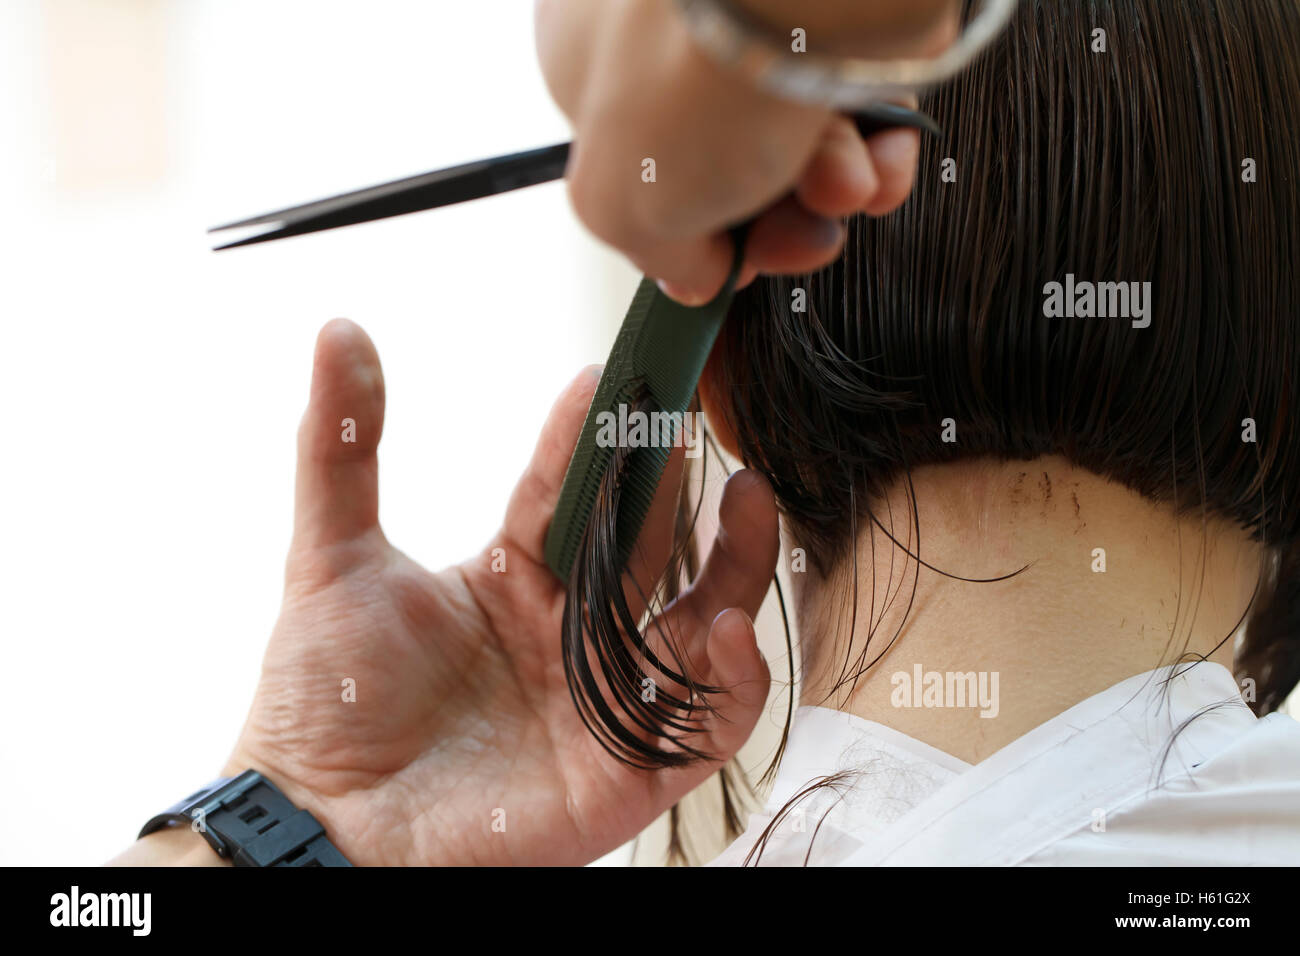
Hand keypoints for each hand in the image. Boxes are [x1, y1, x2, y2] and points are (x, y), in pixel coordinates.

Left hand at [216, 319, 778, 865]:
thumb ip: (340, 447)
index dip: (593, 440)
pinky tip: (732, 622)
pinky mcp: (629, 770)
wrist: (323, 829)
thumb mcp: (330, 558)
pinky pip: (707, 722)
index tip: (610, 382)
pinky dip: (737, 678)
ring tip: (751, 500)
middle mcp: (567, 634)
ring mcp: (602, 699)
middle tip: (695, 421)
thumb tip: (339, 334)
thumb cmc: (322, 703)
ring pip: (701, 622)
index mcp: (511, 583)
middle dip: (680, 486)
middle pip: (650, 548)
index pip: (570, 496)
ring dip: (738, 563)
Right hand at [535, 0, 958, 302]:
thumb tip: (701, 272)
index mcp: (592, 53)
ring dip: (826, 195)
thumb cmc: (687, 82)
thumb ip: (652, 254)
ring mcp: (764, 23)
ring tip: (840, 191)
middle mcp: (673, 29)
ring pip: (796, 140)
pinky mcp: (843, 24)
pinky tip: (877, 172)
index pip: (629, 161)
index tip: (713, 264)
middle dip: (767, 222)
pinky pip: (863, 110)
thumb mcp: (617, 208)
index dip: (676, 228)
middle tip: (790, 239)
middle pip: (724, 162)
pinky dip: (877, 156)